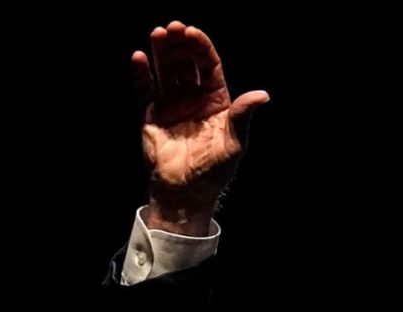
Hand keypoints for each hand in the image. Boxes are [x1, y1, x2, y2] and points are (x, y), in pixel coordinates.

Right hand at [132, 21, 268, 234]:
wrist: (186, 191)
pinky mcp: (152, 113)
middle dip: (181, 44)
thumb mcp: (234, 142)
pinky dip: (142, 73)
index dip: (201, 48)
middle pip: (186, 63)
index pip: (209, 66)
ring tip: (158, 33)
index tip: (192, 32)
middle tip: (173, 28)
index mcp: (216, 100)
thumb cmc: (214, 169)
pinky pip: (145, 88)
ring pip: (166, 70)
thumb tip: (263, 95)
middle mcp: (194, 97)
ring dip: (162, 51)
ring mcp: (172, 103)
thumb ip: (243, 115)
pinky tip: (139, 57)